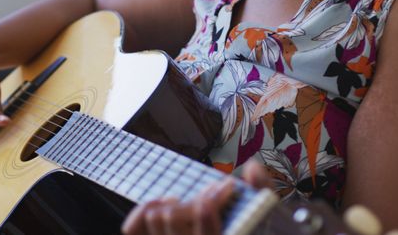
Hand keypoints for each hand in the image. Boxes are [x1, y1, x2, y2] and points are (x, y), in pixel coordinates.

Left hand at [121, 160, 271, 234]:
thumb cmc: (249, 228)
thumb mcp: (264, 215)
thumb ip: (262, 192)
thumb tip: (253, 169)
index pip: (204, 227)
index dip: (213, 201)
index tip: (227, 186)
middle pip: (172, 217)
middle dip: (197, 199)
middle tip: (214, 193)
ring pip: (154, 218)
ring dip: (174, 204)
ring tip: (194, 201)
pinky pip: (133, 228)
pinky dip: (145, 210)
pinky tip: (168, 203)